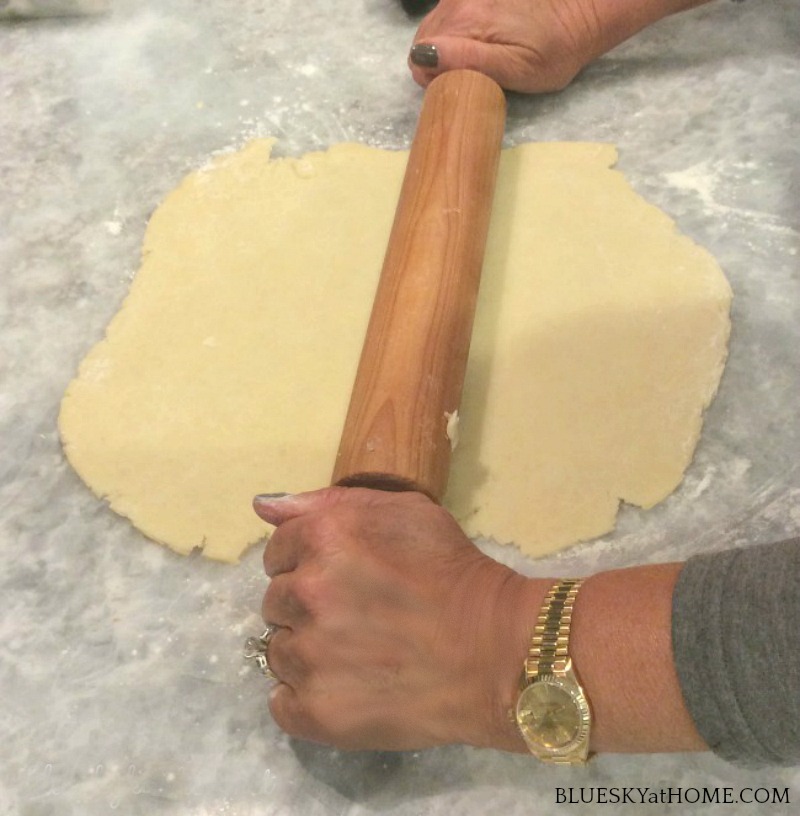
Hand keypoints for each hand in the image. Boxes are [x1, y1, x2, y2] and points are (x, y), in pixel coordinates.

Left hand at [253, 487, 544, 750]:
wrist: (494, 651)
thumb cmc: (451, 572)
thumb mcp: (404, 511)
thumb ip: (329, 501)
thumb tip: (263, 505)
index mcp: (323, 538)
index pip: (277, 550)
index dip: (307, 561)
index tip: (341, 576)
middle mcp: (306, 593)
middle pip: (275, 601)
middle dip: (307, 605)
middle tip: (356, 614)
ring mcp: (307, 657)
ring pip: (278, 651)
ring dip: (306, 650)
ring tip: (357, 654)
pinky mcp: (314, 712)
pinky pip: (282, 702)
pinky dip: (306, 697)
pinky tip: (345, 687)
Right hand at [408, 0, 710, 92]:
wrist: (582, 15)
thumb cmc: (553, 53)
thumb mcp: (514, 70)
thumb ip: (467, 62)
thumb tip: (424, 56)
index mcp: (467, 21)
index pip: (420, 54)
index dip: (432, 76)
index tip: (456, 85)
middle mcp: (460, 1)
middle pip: (424, 39)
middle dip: (438, 60)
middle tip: (471, 74)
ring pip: (434, 27)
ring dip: (447, 45)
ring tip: (478, 57)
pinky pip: (448, 14)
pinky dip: (456, 32)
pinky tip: (481, 40)